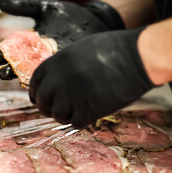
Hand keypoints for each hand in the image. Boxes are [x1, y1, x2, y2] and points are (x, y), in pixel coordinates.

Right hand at [0, 0, 124, 79]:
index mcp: (27, 43)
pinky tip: (39, 82)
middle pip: (15, 67)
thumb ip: (23, 6)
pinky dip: (43, 81)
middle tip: (4, 73)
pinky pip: (49, 78)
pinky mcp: (60, 69)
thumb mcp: (44, 9)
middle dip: (8, 71)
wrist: (93, 22)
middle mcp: (34, 56)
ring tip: (18, 80)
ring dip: (23, 79)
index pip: (7, 51)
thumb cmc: (68, 16)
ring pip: (30, 75)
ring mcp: (47, 64)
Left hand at [29, 28, 153, 127]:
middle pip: (42, 100)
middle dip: (46, 106)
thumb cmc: (112, 50)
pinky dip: (79, 121)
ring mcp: (73, 95)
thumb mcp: (78, 51)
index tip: (40, 98)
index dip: (36, 92)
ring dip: (63, 115)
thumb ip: (62, 67)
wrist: (136, 56)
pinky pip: (75, 122)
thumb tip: (53, 83)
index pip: (35, 82)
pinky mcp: (89, 109)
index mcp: (56, 62)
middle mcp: (59, 79)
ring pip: (56, 114)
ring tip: (73, 111)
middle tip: (55, 109)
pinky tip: (87, 114)